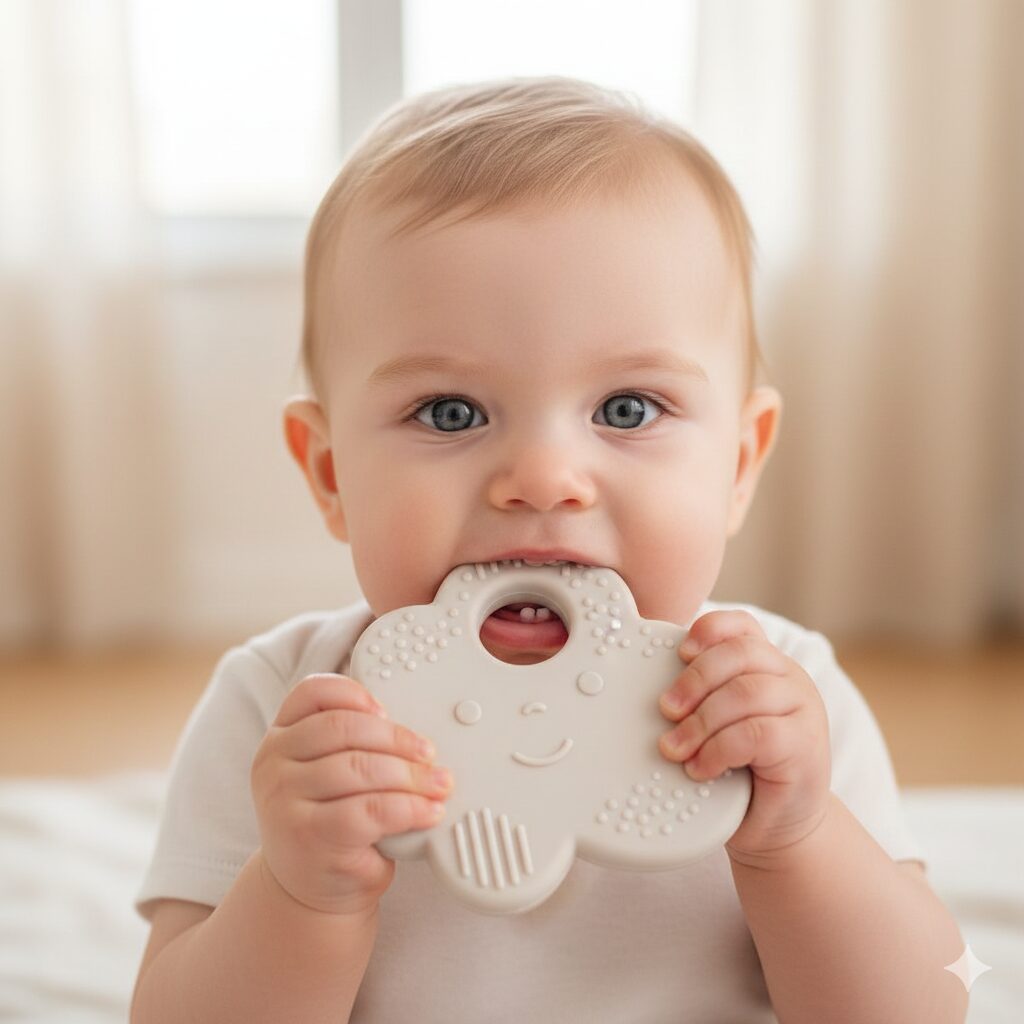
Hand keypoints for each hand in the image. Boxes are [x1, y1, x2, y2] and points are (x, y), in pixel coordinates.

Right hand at [251, 673, 453, 916]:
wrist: (304, 890)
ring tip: (438, 784)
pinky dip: (409, 808)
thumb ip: (352, 745)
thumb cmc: (328, 822)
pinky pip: (371, 811)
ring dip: (410, 775)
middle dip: (397, 739)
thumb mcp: (326, 774)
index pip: (312, 692)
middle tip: (429, 753)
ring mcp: (286, 800)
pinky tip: (428, 812)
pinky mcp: (310, 836)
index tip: (388, 710)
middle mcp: (274, 763)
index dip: (354, 693)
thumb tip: (416, 734)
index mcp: (280, 736)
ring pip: (360, 768)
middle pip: (343, 728)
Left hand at [656, 610, 830, 866]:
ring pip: (746, 693)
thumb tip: (649, 690)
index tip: (680, 652)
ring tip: (675, 749)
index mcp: (767, 666)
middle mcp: (790, 680)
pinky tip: (701, 768)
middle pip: (740, 654)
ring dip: (701, 721)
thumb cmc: (739, 774)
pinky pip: (756, 733)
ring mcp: (804, 711)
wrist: (777, 829)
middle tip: (665, 710)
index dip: (710, 629)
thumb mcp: (718, 726)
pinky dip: (719, 750)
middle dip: (694, 679)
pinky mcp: (806, 746)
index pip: (742, 626)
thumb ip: (699, 699)